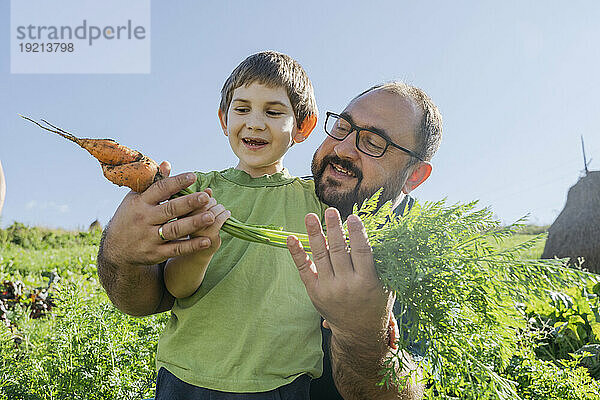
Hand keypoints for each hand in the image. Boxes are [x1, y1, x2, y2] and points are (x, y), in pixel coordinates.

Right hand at [102, 161, 227, 268]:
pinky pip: (176, 249)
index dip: (177, 182)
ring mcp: (149, 238)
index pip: (160, 190)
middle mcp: (144, 220)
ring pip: (174, 230)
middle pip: (169, 210)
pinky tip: (207, 240)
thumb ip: (153, 183)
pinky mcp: (156, 254)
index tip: (193, 176)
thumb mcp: (135, 198)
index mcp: (140, 203)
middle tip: (206, 197)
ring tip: (211, 216)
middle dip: (189, 203)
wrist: (116, 249)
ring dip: (194, 223)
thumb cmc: (130, 217)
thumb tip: (168, 164)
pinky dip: (192, 246)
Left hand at [287, 208, 393, 338]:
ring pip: (320, 256)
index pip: (361, 251)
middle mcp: (346, 285)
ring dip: (314, 234)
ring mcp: (328, 289)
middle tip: (330, 211)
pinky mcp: (315, 292)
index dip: (357, 233)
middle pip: (338, 251)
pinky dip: (297, 253)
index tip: (353, 217)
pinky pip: (304, 269)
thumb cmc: (376, 303)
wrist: (359, 333)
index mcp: (367, 282)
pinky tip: (291, 238)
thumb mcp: (387, 286)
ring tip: (310, 216)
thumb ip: (382, 263)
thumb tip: (379, 233)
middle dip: (333, 229)